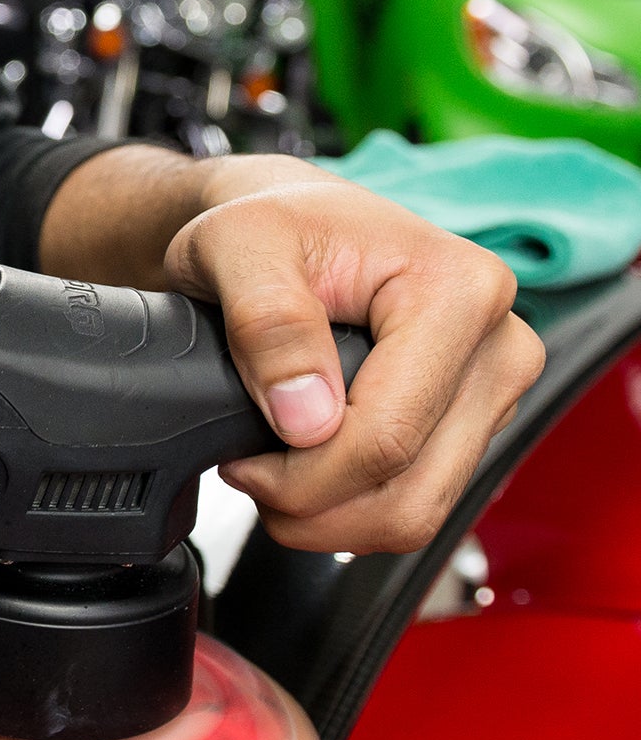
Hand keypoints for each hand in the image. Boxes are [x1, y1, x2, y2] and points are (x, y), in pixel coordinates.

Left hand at [163, 165, 543, 552]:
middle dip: (312, 507)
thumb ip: (268, 322)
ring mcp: (493, 391)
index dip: (298, 474)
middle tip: (248, 470)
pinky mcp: (472, 424)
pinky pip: (416, 504)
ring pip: (416, 514)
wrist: (288, 221)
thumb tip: (308, 418)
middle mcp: (499, 345)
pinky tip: (304, 467)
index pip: (387, 437)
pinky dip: (350, 508)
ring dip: (329, 517)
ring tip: (270, 470)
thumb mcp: (238, 245)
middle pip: (410, 493)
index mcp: (461, 291)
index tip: (239, 457)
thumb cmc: (269, 224)